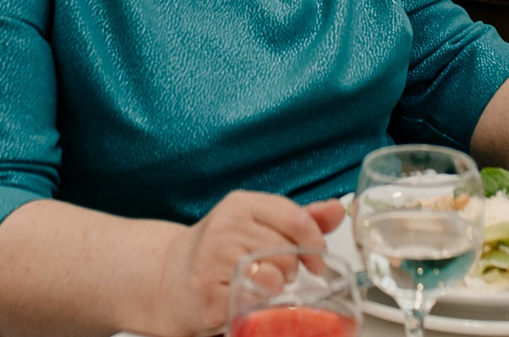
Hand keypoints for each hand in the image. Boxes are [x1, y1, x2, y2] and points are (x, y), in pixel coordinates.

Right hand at [150, 191, 342, 336]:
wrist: (171, 277)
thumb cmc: (220, 250)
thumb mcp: (257, 224)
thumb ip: (299, 219)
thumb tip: (338, 210)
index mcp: (241, 204)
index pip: (295, 217)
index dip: (314, 242)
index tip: (316, 260)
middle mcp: (226, 226)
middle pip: (287, 251)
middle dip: (292, 269)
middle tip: (278, 274)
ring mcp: (213, 258)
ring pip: (274, 277)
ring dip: (275, 288)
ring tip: (261, 285)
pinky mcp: (207, 291)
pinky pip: (251, 300)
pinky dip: (255, 304)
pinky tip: (243, 296)